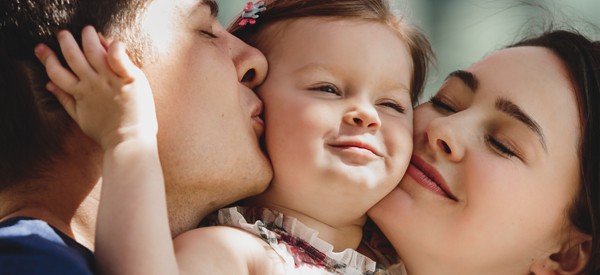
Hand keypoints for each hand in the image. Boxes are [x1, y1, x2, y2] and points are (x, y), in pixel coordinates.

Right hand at [34, 25, 157, 149]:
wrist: (129, 141)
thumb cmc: (107, 132)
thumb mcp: (80, 117)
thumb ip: (65, 100)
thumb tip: (48, 85)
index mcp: (79, 93)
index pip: (56, 71)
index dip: (47, 58)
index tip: (41, 47)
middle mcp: (92, 83)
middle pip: (72, 56)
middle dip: (65, 41)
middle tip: (62, 33)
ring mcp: (110, 79)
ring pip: (93, 50)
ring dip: (87, 37)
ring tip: (87, 30)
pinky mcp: (129, 78)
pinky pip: (118, 56)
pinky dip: (114, 46)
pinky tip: (112, 42)